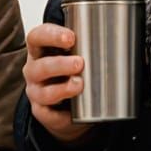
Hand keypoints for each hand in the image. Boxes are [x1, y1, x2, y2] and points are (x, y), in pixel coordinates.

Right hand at [23, 23, 91, 145]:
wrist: (67, 105)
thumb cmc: (71, 72)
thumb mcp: (74, 54)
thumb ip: (86, 45)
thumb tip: (116, 37)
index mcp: (40, 50)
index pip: (37, 37)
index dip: (51, 35)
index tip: (71, 37)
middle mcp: (33, 71)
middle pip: (40, 66)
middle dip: (60, 64)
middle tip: (80, 63)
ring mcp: (36, 93)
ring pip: (44, 92)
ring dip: (62, 89)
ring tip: (80, 85)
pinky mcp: (41, 112)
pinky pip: (49, 115)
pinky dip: (61, 115)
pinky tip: (73, 112)